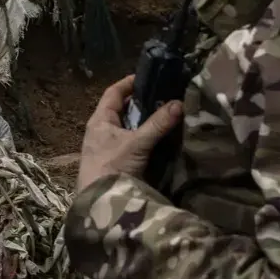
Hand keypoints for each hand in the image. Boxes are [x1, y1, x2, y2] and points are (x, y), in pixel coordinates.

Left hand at [77, 74, 183, 191]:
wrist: (101, 202)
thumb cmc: (112, 166)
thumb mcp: (137, 143)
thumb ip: (158, 124)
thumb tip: (179, 103)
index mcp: (100, 120)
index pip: (113, 93)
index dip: (129, 83)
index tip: (148, 76)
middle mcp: (101, 130)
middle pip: (121, 109)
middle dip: (141, 102)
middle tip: (163, 95)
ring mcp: (108, 146)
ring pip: (128, 127)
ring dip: (144, 121)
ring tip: (165, 113)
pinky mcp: (116, 161)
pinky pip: (131, 142)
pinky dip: (144, 137)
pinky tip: (159, 137)